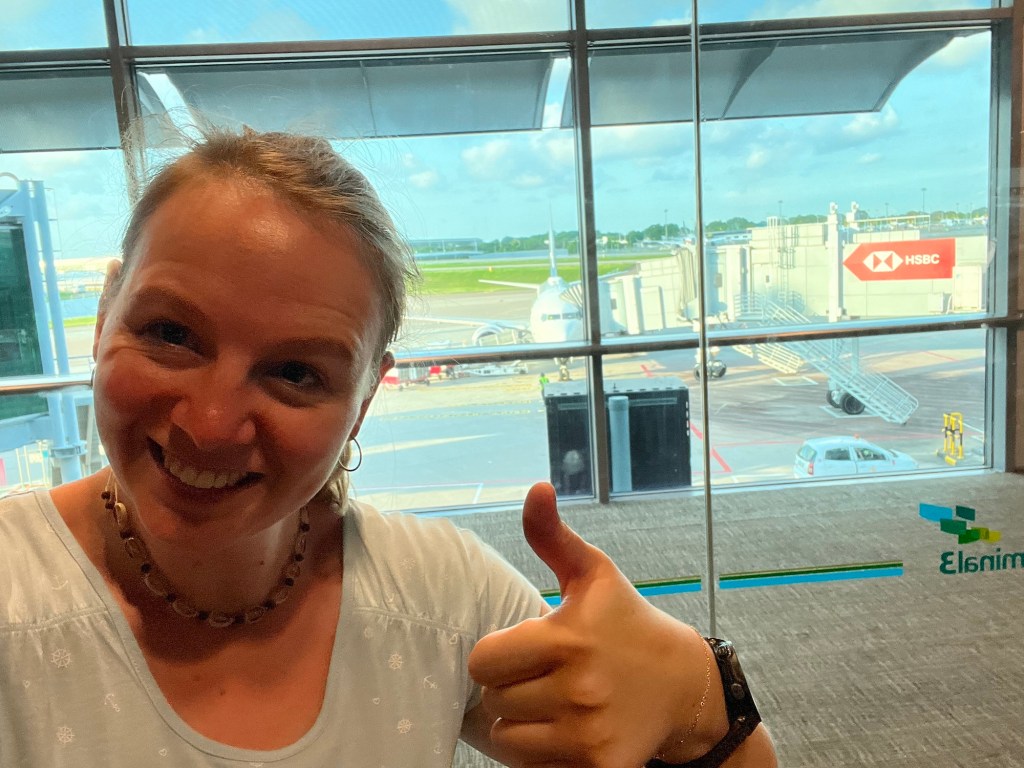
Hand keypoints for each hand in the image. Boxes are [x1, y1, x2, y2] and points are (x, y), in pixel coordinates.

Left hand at [468, 482, 708, 767]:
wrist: (682, 684)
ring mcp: (588, 732)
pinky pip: (532, 765)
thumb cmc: (626, 621)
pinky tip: (566, 728)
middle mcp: (578, 687)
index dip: (498, 654)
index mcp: (568, 637)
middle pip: (494, 699)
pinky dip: (541, 751)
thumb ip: (552, 534)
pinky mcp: (598, 765)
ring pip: (508, 736)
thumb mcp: (592, 572)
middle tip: (544, 674)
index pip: (483, 660)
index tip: (525, 648)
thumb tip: (536, 487)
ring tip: (553, 701)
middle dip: (511, 686)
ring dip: (522, 721)